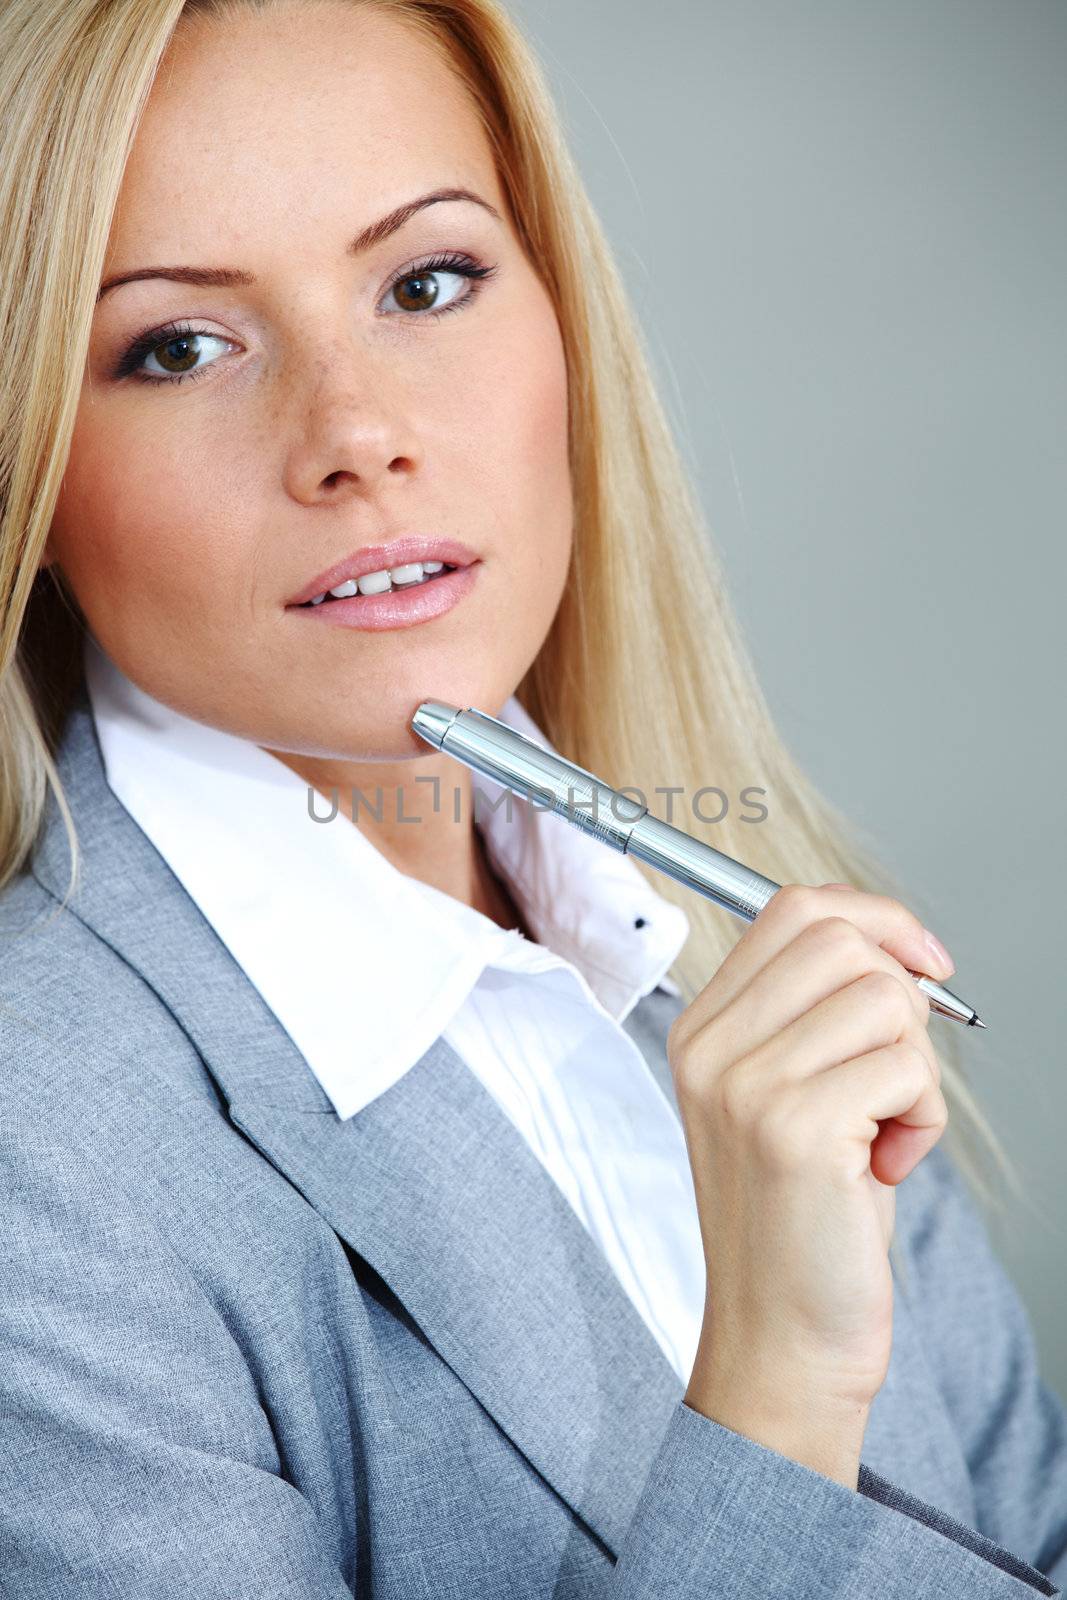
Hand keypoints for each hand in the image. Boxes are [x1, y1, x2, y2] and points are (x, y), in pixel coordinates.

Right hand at [668, 882, 952, 1417]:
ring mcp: (743, 1085)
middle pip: (841, 940)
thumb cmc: (805, 1220)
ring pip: (883, 999)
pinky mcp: (793, 1129)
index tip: (925, 964)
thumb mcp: (790, 1096)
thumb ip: (819, 1014)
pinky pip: (905, 1067)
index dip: (876, 919)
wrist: (781, 1338)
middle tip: (897, 1075)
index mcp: (702, 1030)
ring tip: (886, 1131)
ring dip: (916, 1069)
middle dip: (903, 1001)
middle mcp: (710, 1048)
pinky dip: (923, 1117)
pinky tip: (888, 1166)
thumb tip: (898, 946)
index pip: (793, 909)